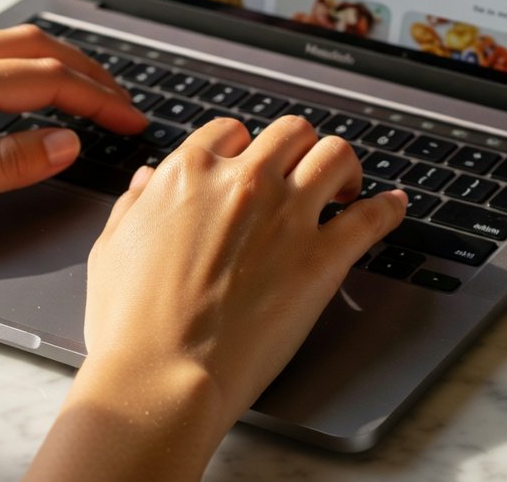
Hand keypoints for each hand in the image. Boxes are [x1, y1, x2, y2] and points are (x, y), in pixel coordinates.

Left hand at [0, 24, 146, 235]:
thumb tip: (67, 145)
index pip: (49, 80)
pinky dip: (21, 58)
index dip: (99, 99)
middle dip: (88, 72)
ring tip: (85, 86)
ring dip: (56, 59)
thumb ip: (5, 165)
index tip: (130, 120)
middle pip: (37, 47)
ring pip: (9, 42)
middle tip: (121, 102)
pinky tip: (23, 76)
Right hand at [27, 116, 406, 479]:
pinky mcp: (322, 256)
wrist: (162, 376)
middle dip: (299, 146)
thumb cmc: (130, 324)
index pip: (231, 130)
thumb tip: (149, 177)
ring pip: (335, 154)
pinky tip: (393, 206)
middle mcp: (246, 181)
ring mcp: (288, 215)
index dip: (244, 145)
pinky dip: (387, 208)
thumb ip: (136, 202)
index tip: (252, 161)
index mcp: (193, 172)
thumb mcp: (113, 248)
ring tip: (346, 184)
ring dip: (344, 165)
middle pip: (292, 131)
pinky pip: (369, 217)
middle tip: (304, 169)